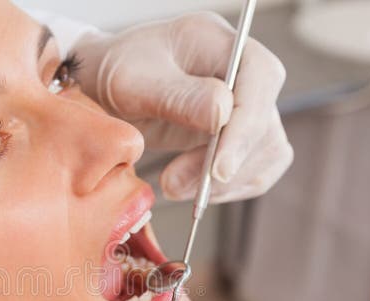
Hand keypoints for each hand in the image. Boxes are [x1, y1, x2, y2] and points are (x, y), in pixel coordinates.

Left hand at [74, 13, 292, 201]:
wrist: (102, 88)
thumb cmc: (115, 73)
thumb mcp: (133, 82)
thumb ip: (177, 96)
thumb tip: (223, 113)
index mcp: (218, 42)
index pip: (260, 77)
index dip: (246, 126)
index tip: (219, 168)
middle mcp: (241, 71)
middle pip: (266, 120)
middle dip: (225, 163)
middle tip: (175, 184)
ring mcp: (244, 104)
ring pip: (267, 150)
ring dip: (226, 183)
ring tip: (173, 187)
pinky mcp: (238, 135)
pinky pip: (256, 168)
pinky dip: (230, 189)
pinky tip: (193, 189)